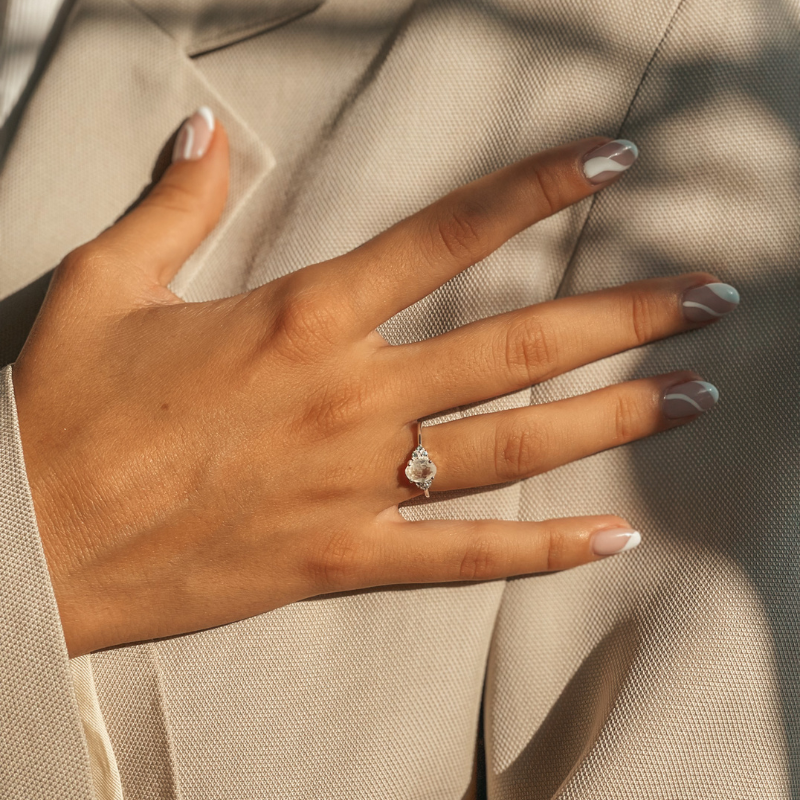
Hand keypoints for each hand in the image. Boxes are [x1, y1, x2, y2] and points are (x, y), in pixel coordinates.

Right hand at [13, 109, 736, 657]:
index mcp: (299, 319)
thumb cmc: (61, 414)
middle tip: (714, 299)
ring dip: (615, 416)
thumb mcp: (102, 286)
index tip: (614, 162)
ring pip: (514, 446)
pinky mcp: (340, 559)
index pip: (447, 234)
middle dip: (626, 314)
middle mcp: (349, 398)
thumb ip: (173, 209)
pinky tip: (616, 537)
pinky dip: (542, 552)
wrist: (28, 542)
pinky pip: (463, 558)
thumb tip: (206, 136)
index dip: (537, 190)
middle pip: (519, 345)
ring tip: (698, 392)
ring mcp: (354, 485)